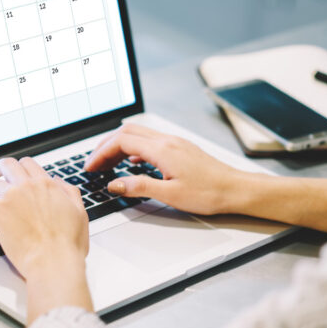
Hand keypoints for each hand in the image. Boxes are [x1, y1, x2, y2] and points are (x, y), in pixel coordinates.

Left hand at [0, 157, 88, 279]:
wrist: (53, 261)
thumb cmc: (67, 244)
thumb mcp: (79, 212)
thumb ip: (69, 192)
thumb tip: (58, 182)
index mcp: (47, 185)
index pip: (28, 164)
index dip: (20, 166)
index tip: (15, 172)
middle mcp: (27, 187)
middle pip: (7, 165)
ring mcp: (10, 198)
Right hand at [84, 124, 250, 214]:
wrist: (236, 189)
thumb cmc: (209, 193)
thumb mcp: (170, 195)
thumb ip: (139, 187)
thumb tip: (115, 183)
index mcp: (162, 149)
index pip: (122, 141)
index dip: (101, 152)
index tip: (90, 166)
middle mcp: (167, 141)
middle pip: (127, 132)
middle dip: (106, 145)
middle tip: (94, 163)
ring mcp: (175, 142)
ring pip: (139, 135)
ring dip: (119, 146)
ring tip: (107, 164)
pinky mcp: (180, 148)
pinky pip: (150, 141)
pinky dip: (134, 148)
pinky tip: (132, 162)